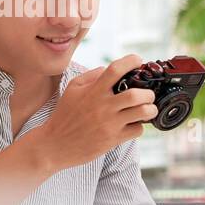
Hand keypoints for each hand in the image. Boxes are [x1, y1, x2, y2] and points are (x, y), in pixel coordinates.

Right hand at [25, 54, 155, 171]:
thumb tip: (107, 69)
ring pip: (142, 113)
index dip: (131, 61)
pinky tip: (133, 124)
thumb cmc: (64, 115)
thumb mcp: (72, 89)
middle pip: (136, 94)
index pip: (115, 70)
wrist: (55, 144)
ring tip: (148, 109)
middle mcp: (103, 106)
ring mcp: (109, 124)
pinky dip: (139, 126)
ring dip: (149, 109)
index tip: (137, 60)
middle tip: (148, 94)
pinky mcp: (112, 139)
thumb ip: (90, 76)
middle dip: (148, 93)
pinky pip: (137, 130)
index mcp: (93, 91)